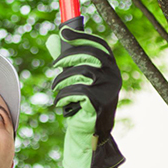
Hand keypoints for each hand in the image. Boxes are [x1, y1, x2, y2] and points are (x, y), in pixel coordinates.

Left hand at [47, 16, 124, 167]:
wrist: (91, 136)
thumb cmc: (83, 106)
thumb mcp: (76, 80)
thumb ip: (67, 59)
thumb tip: (53, 38)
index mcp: (111, 69)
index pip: (99, 45)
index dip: (81, 37)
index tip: (63, 31)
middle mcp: (114, 76)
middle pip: (88, 56)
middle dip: (66, 58)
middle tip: (54, 66)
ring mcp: (108, 90)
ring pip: (79, 73)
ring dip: (62, 81)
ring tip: (57, 90)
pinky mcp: (99, 102)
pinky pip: (76, 91)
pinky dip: (63, 96)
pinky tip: (62, 104)